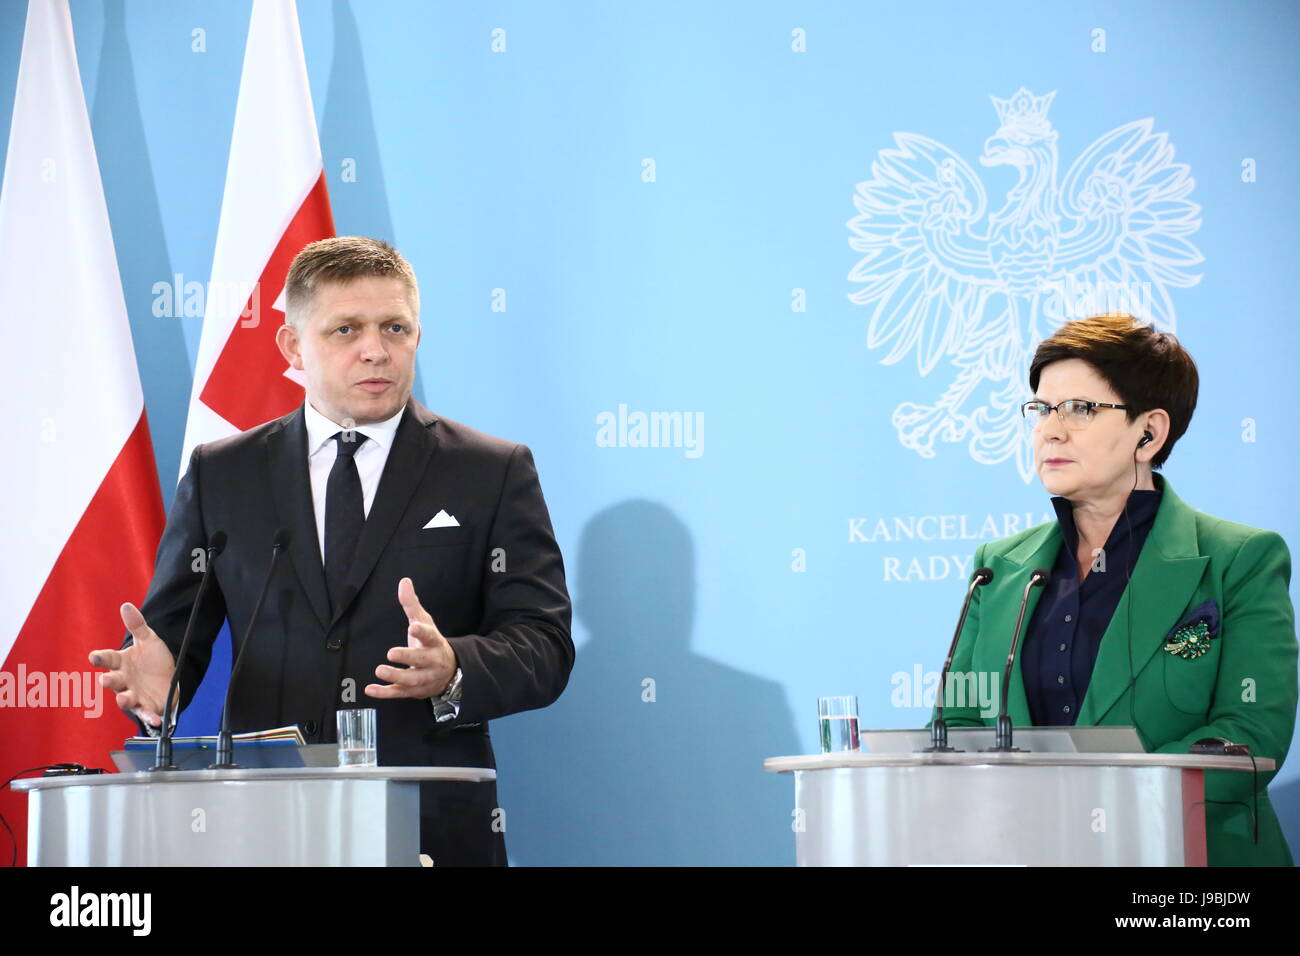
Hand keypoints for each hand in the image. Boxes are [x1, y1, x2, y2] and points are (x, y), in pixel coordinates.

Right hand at [88, 603, 176, 728]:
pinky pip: (145, 713)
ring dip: (124, 700)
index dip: (100, 658)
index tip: (94, 656)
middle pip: (113, 681)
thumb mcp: (148, 640)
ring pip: (125, 699)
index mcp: (121, 663)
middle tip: (105, 680)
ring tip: (123, 698)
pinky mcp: (147, 706)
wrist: (169, 678)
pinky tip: (154, 719)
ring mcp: (134, 694)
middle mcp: (123, 680)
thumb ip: (137, 625)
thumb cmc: (152, 660)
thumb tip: (126, 605)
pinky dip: (149, 717)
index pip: (108, 659)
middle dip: (109, 681)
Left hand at [365, 577, 457, 699]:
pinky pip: (399, 693)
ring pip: (411, 679)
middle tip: (392, 653)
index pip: (430, 636)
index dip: (422, 632)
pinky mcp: (413, 691)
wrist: (450, 672)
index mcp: (434, 643)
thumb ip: (412, 604)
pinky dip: (385, 693)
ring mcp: (423, 678)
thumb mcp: (425, 622)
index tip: (413, 627)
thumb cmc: (431, 644)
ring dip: (396, 675)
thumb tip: (404, 581)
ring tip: (380, 670)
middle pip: (421, 660)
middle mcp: (431, 661)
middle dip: (407, 657)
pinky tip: (371, 689)